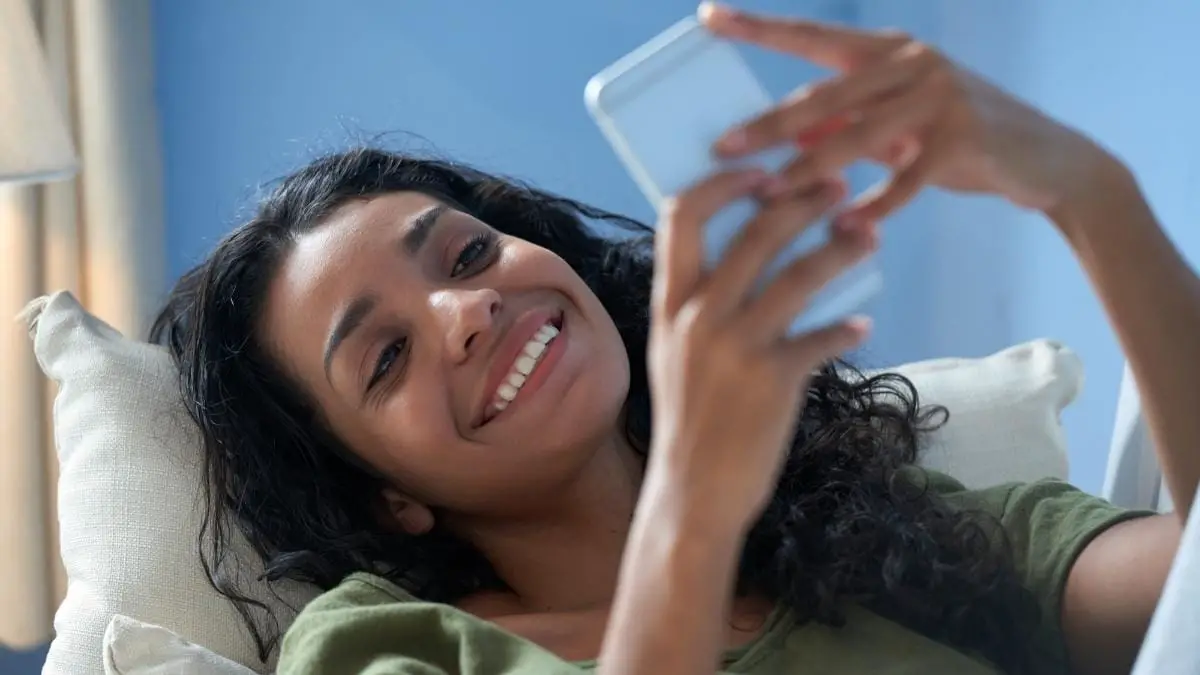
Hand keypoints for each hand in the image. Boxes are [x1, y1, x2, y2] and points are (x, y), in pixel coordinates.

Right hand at [646, 169, 873, 534]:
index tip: (764, 173)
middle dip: (804, 199)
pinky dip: (845, 327)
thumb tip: (739, 256)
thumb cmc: (689, 420)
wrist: (694, 491)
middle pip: (756, 231)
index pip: (681, 216)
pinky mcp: (774, 379)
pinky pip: (821, 337)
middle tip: (840, 187)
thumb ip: (697, 305)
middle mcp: (699, 317)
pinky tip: (860, 324)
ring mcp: (736, 346)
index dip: (725, 183)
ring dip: (842, 248)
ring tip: (868, 235)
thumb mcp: (673, 353)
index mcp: (670, 304)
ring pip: (800, 274)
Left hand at [699, 3, 1114, 223]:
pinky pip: (906, 178)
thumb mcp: (897, 127)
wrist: (1049, 160)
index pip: (811, 37)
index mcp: (889, 51)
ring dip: (809, 171)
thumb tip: (785, 135)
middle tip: (722, 147)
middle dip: (768, 125)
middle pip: (824, 95)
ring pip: (857, 135)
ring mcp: (941, 95)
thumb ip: (844, 125)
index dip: (759, 27)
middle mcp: (912, 62)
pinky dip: (874, 206)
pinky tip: (845, 228)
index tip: (708, 16)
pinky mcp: (964, 136)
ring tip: (768, 196)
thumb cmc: (959, 141)